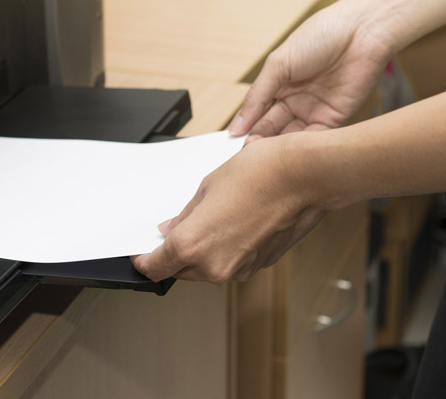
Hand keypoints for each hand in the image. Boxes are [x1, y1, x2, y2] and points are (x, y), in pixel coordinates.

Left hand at [132, 135, 325, 283]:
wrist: (305, 176)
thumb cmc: (259, 174)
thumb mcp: (206, 187)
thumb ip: (184, 216)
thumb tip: (170, 231)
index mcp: (192, 246)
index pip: (155, 268)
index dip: (143, 261)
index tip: (140, 254)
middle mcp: (214, 266)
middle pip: (181, 271)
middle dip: (175, 254)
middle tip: (179, 228)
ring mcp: (240, 269)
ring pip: (208, 269)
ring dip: (204, 252)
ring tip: (216, 217)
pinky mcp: (260, 266)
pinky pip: (233, 263)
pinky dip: (228, 249)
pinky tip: (236, 222)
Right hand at [229, 0, 393, 141]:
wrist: (361, 31)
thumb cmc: (319, 36)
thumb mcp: (278, 64)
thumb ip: (256, 96)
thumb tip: (236, 126)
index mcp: (279, 84)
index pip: (257, 112)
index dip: (245, 127)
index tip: (232, 143)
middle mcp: (295, 100)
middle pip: (272, 127)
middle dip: (259, 140)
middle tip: (246, 154)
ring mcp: (314, 110)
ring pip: (291, 137)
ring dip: (277, 148)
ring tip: (263, 156)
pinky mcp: (335, 118)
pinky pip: (315, 138)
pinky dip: (300, 147)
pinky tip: (286, 153)